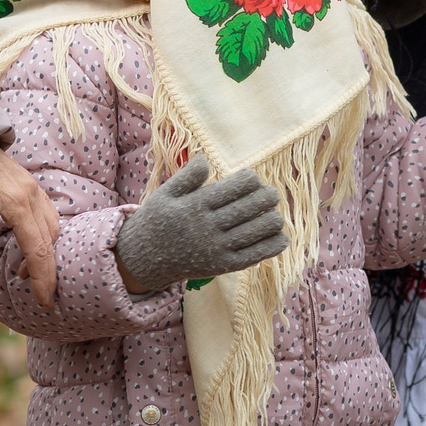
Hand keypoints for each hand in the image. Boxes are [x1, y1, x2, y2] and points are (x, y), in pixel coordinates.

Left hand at [0, 139, 59, 307]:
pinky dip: (48, 238)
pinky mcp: (33, 189)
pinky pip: (50, 217)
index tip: (43, 300)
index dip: (41, 274)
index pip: (35, 245)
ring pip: (54, 228)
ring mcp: (34, 191)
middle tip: (45, 299)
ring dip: (48, 254)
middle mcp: (30, 195)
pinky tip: (35, 249)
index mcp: (15, 200)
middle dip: (50, 271)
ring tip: (34, 278)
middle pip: (49, 241)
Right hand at [113, 159, 286, 294]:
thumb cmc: (156, 221)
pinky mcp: (222, 266)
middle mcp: (208, 226)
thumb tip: (206, 158)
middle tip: (271, 194)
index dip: (251, 180)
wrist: (144, 259)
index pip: (235, 187)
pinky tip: (281, 237)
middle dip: (267, 197)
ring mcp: (216, 248)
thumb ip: (187, 176)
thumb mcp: (164, 194)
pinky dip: (272, 246)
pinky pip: (254, 256)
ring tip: (274, 212)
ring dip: (273, 219)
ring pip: (256, 230)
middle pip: (250, 207)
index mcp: (195, 205)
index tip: (253, 178)